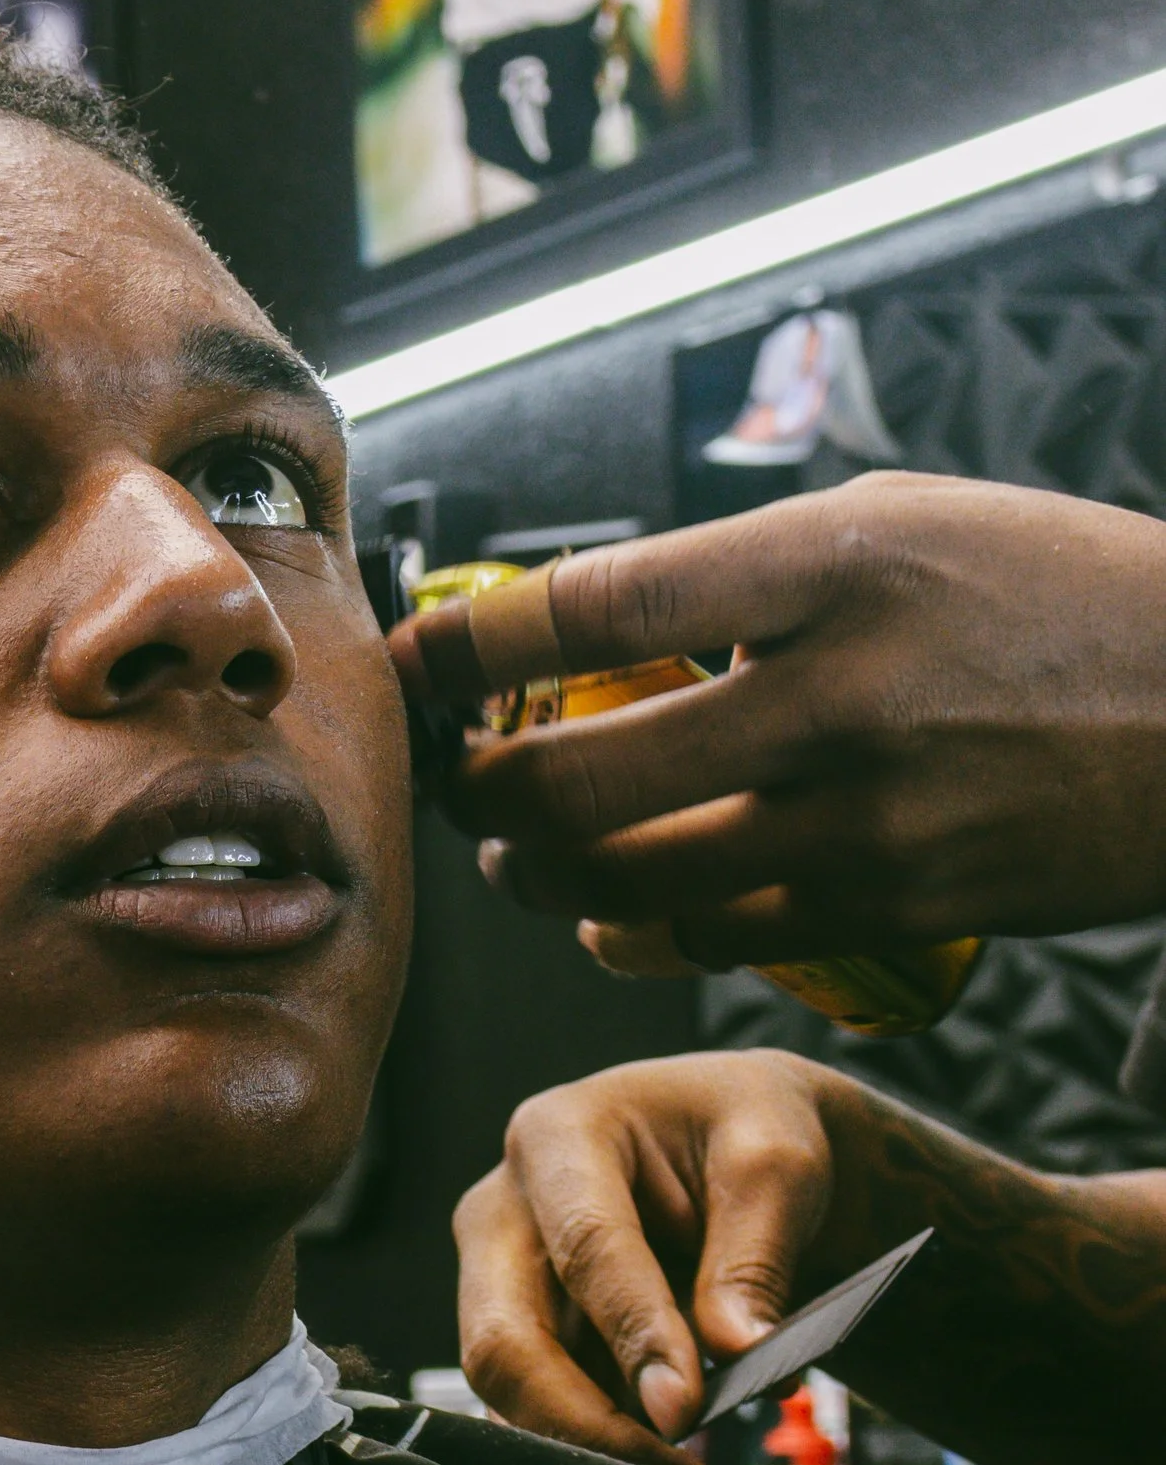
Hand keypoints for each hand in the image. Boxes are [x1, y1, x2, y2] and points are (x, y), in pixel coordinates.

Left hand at [389, 473, 1165, 958]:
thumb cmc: (1051, 594)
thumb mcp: (902, 523)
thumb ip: (749, 570)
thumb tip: (590, 624)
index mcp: (826, 564)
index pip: (589, 608)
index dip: (467, 647)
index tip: (414, 664)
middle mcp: (835, 695)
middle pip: (574, 777)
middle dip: (475, 793)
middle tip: (453, 783)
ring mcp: (864, 817)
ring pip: (626, 881)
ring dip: (537, 876)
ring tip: (512, 853)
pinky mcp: (895, 908)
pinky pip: (714, 941)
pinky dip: (634, 934)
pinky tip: (609, 914)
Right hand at [454, 1050, 854, 1464]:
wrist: (739, 1148)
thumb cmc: (749, 1132)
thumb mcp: (778, 1167)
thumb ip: (753, 1259)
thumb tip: (736, 1354)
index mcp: (558, 1134)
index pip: (584, 1247)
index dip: (632, 1333)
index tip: (684, 1408)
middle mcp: (504, 1207)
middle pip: (503, 1336)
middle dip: (583, 1418)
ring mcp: (501, 1276)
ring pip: (508, 1388)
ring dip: (592, 1444)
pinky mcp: (521, 1331)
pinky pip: (535, 1405)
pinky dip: (595, 1444)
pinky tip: (662, 1463)